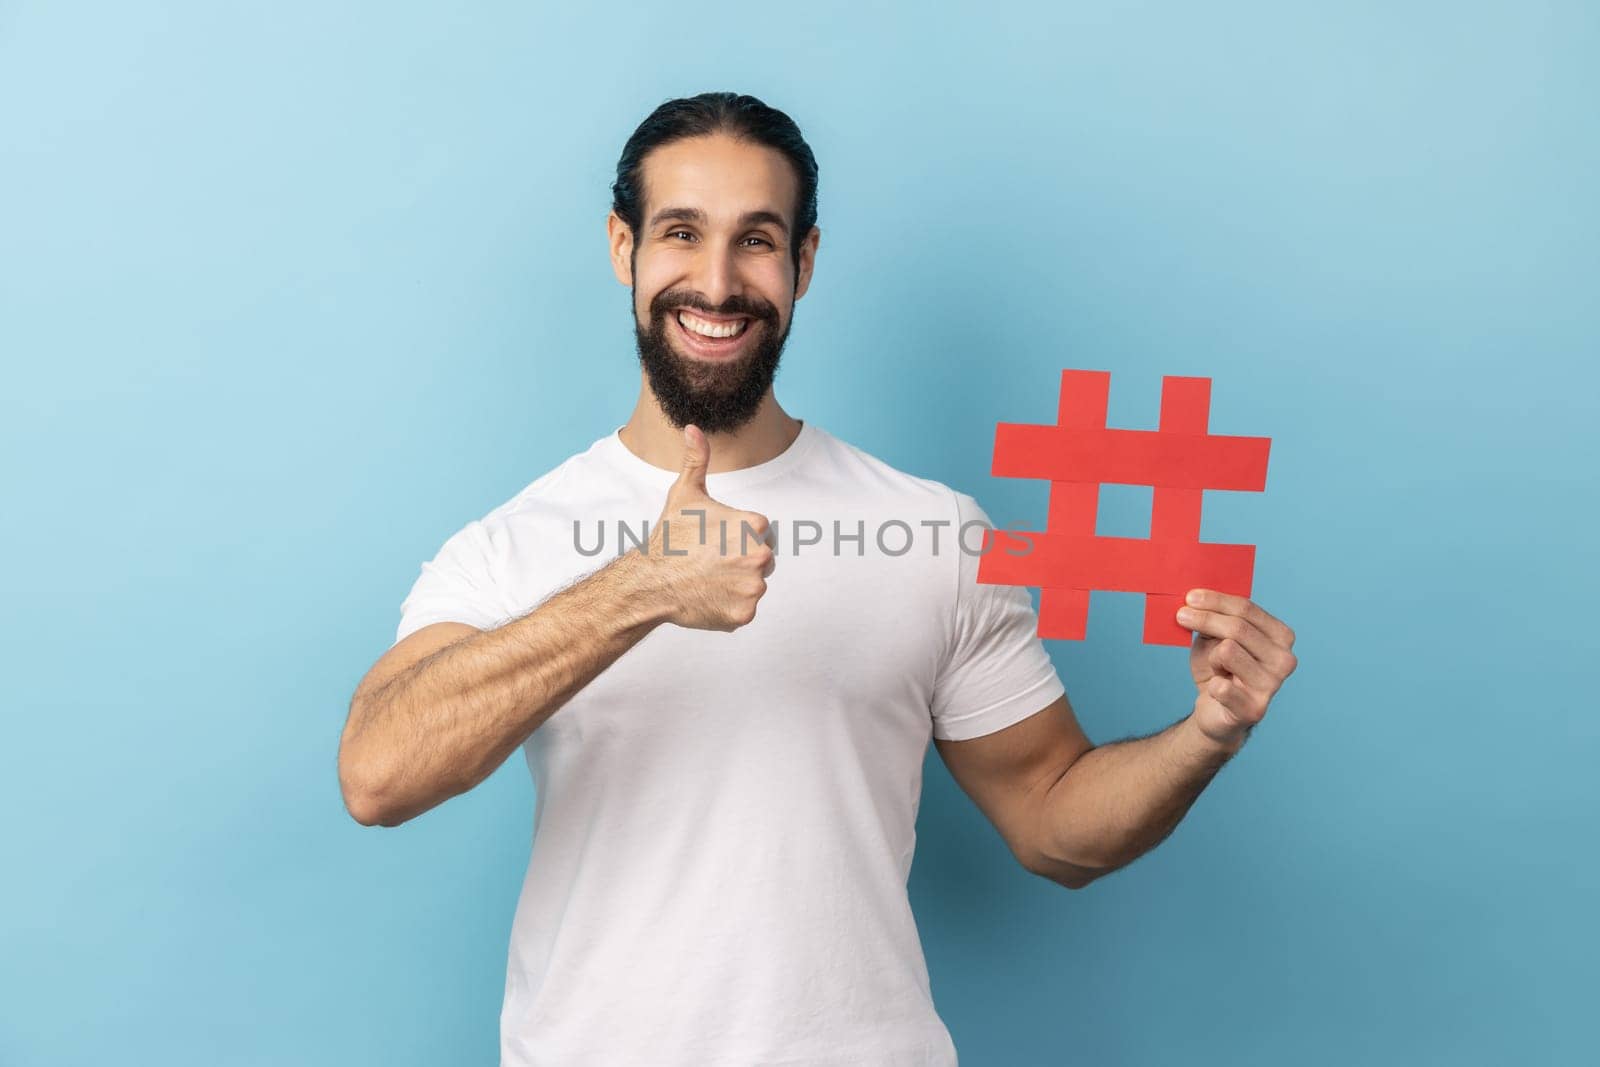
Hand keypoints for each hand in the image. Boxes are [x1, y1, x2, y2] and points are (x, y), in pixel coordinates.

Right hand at [646, 423, 775, 631]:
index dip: (735, 536)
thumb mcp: (685, 493)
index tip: (713, 541)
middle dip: (740, 561)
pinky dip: (728, 607)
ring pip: (753, 585)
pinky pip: (744, 609)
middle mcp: (761, 556)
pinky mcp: (745, 614)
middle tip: (709, 562)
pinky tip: (707, 597)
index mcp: (755, 525)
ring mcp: (753, 587)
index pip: (760, 532)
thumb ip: (697, 459)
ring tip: (707, 579)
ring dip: (735, 585)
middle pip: (762, 560)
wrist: (649, 581)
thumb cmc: (669, 536)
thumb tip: (693, 428)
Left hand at [1175, 590, 1297, 750]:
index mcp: (1281, 637)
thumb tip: (1194, 600)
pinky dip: (1211, 685)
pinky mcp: (1254, 709)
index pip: (1247, 609)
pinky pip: (1221, 686)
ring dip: (1212, 658)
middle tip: (1181, 616)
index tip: (1190, 597)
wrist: (1217, 712)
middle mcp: (1284, 660)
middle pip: (1237, 628)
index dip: (1216, 601)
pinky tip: (1217, 689)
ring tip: (1216, 668)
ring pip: (1228, 651)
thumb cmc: (1218, 670)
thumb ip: (1212, 618)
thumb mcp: (1214, 638)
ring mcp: (1272, 686)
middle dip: (1205, 619)